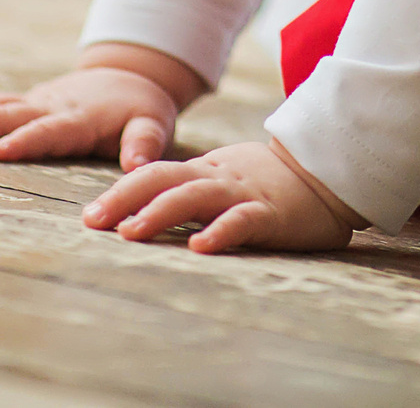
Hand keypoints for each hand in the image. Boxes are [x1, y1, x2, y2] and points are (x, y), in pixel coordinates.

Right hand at [0, 46, 199, 165]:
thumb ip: (144, 144)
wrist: (129, 76)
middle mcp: (50, 107)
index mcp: (79, 119)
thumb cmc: (140, 110)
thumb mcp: (153, 124)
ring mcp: (34, 102)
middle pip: (7, 116)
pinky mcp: (24, 102)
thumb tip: (137, 166)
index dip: (21, 142)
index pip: (46, 131)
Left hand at [88, 138, 360, 253]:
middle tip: (94, 221)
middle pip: (163, 180)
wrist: (329, 173)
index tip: (90, 215)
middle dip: (125, 199)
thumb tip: (144, 212)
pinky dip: (219, 231)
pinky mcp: (271, 213)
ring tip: (131, 231)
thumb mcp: (226, 179)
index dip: (121, 192)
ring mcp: (243, 194)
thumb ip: (191, 191)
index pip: (155, 175)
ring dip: (160, 212)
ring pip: (195, 197)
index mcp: (205, 171)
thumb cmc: (272, 183)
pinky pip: (242, 221)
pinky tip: (200, 246)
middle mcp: (217, 178)